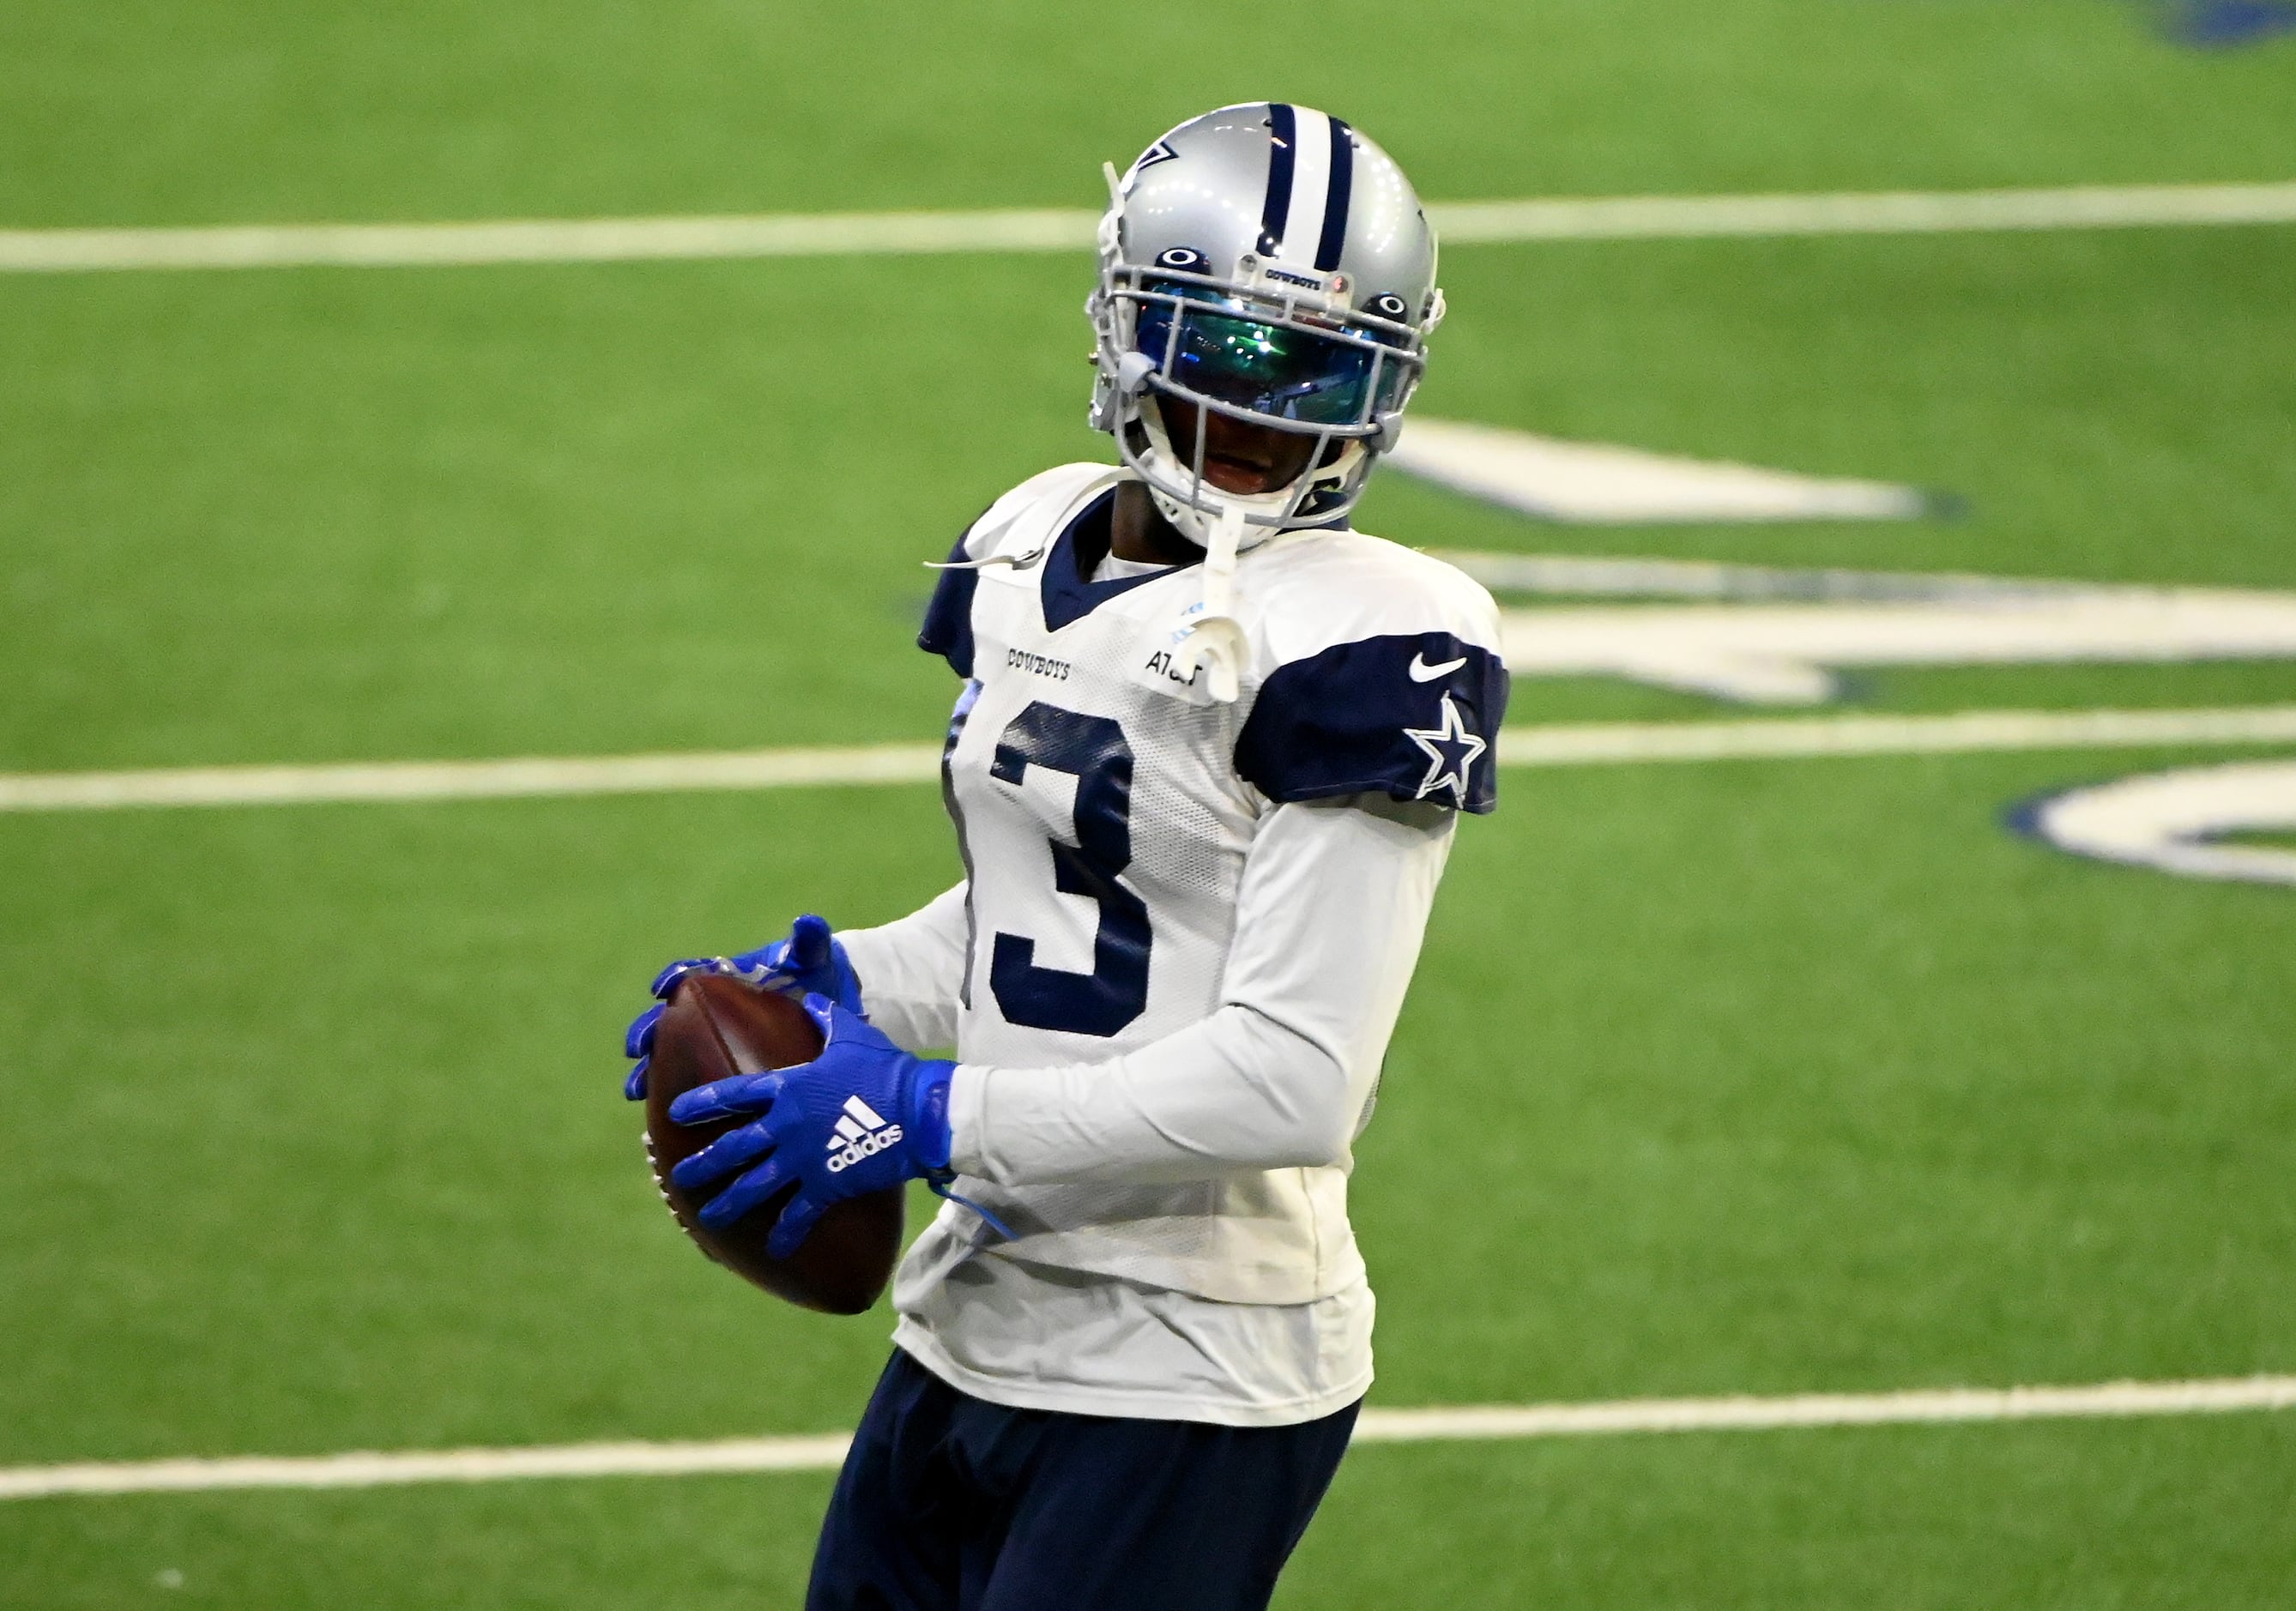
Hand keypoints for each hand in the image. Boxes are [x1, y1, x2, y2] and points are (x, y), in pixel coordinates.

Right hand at [620, 914, 862, 1099]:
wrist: (838, 1016)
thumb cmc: (820, 981)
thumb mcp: (816, 962)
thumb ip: (809, 942)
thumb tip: (807, 922)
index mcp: (728, 979)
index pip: (692, 975)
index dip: (673, 979)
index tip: (662, 989)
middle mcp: (714, 1010)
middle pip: (669, 1019)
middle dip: (647, 1032)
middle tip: (637, 1048)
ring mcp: (716, 1042)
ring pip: (670, 1056)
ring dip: (648, 1071)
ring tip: (636, 1090)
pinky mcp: (724, 1072)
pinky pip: (689, 1085)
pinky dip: (670, 1099)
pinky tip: (659, 1124)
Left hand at [666, 995, 955, 1257]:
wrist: (918, 1109)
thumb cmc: (886, 1069)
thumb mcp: (853, 1035)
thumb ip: (827, 1018)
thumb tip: (811, 999)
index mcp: (788, 1087)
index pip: (733, 1093)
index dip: (703, 1102)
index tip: (675, 1111)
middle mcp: (786, 1125)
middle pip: (735, 1147)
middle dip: (704, 1163)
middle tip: (681, 1176)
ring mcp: (803, 1158)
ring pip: (755, 1186)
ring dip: (729, 1204)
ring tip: (708, 1219)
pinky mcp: (826, 1184)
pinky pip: (799, 1213)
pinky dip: (786, 1233)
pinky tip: (774, 1251)